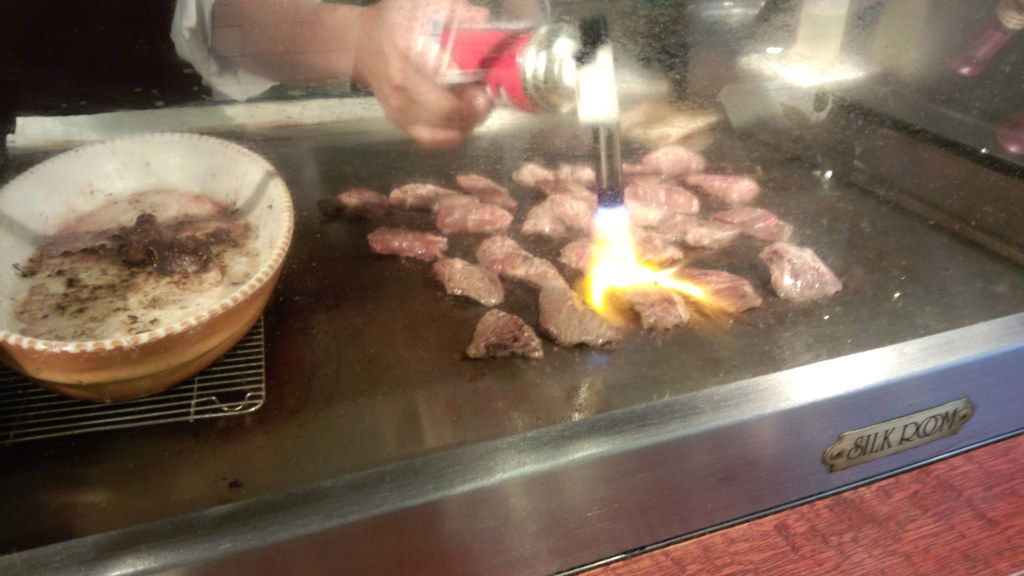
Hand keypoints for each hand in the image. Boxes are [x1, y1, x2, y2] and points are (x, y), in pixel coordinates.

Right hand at [353, 0, 493, 148]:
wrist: (360, 44)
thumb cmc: (395, 23)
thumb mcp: (421, 6)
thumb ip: (455, 11)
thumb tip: (481, 19)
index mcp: (406, 47)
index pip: (443, 73)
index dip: (470, 82)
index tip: (486, 81)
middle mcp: (400, 81)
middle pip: (446, 107)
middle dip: (474, 106)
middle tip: (486, 95)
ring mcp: (398, 105)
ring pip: (442, 126)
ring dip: (468, 120)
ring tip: (478, 106)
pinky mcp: (399, 121)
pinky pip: (430, 138)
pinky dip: (451, 136)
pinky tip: (463, 125)